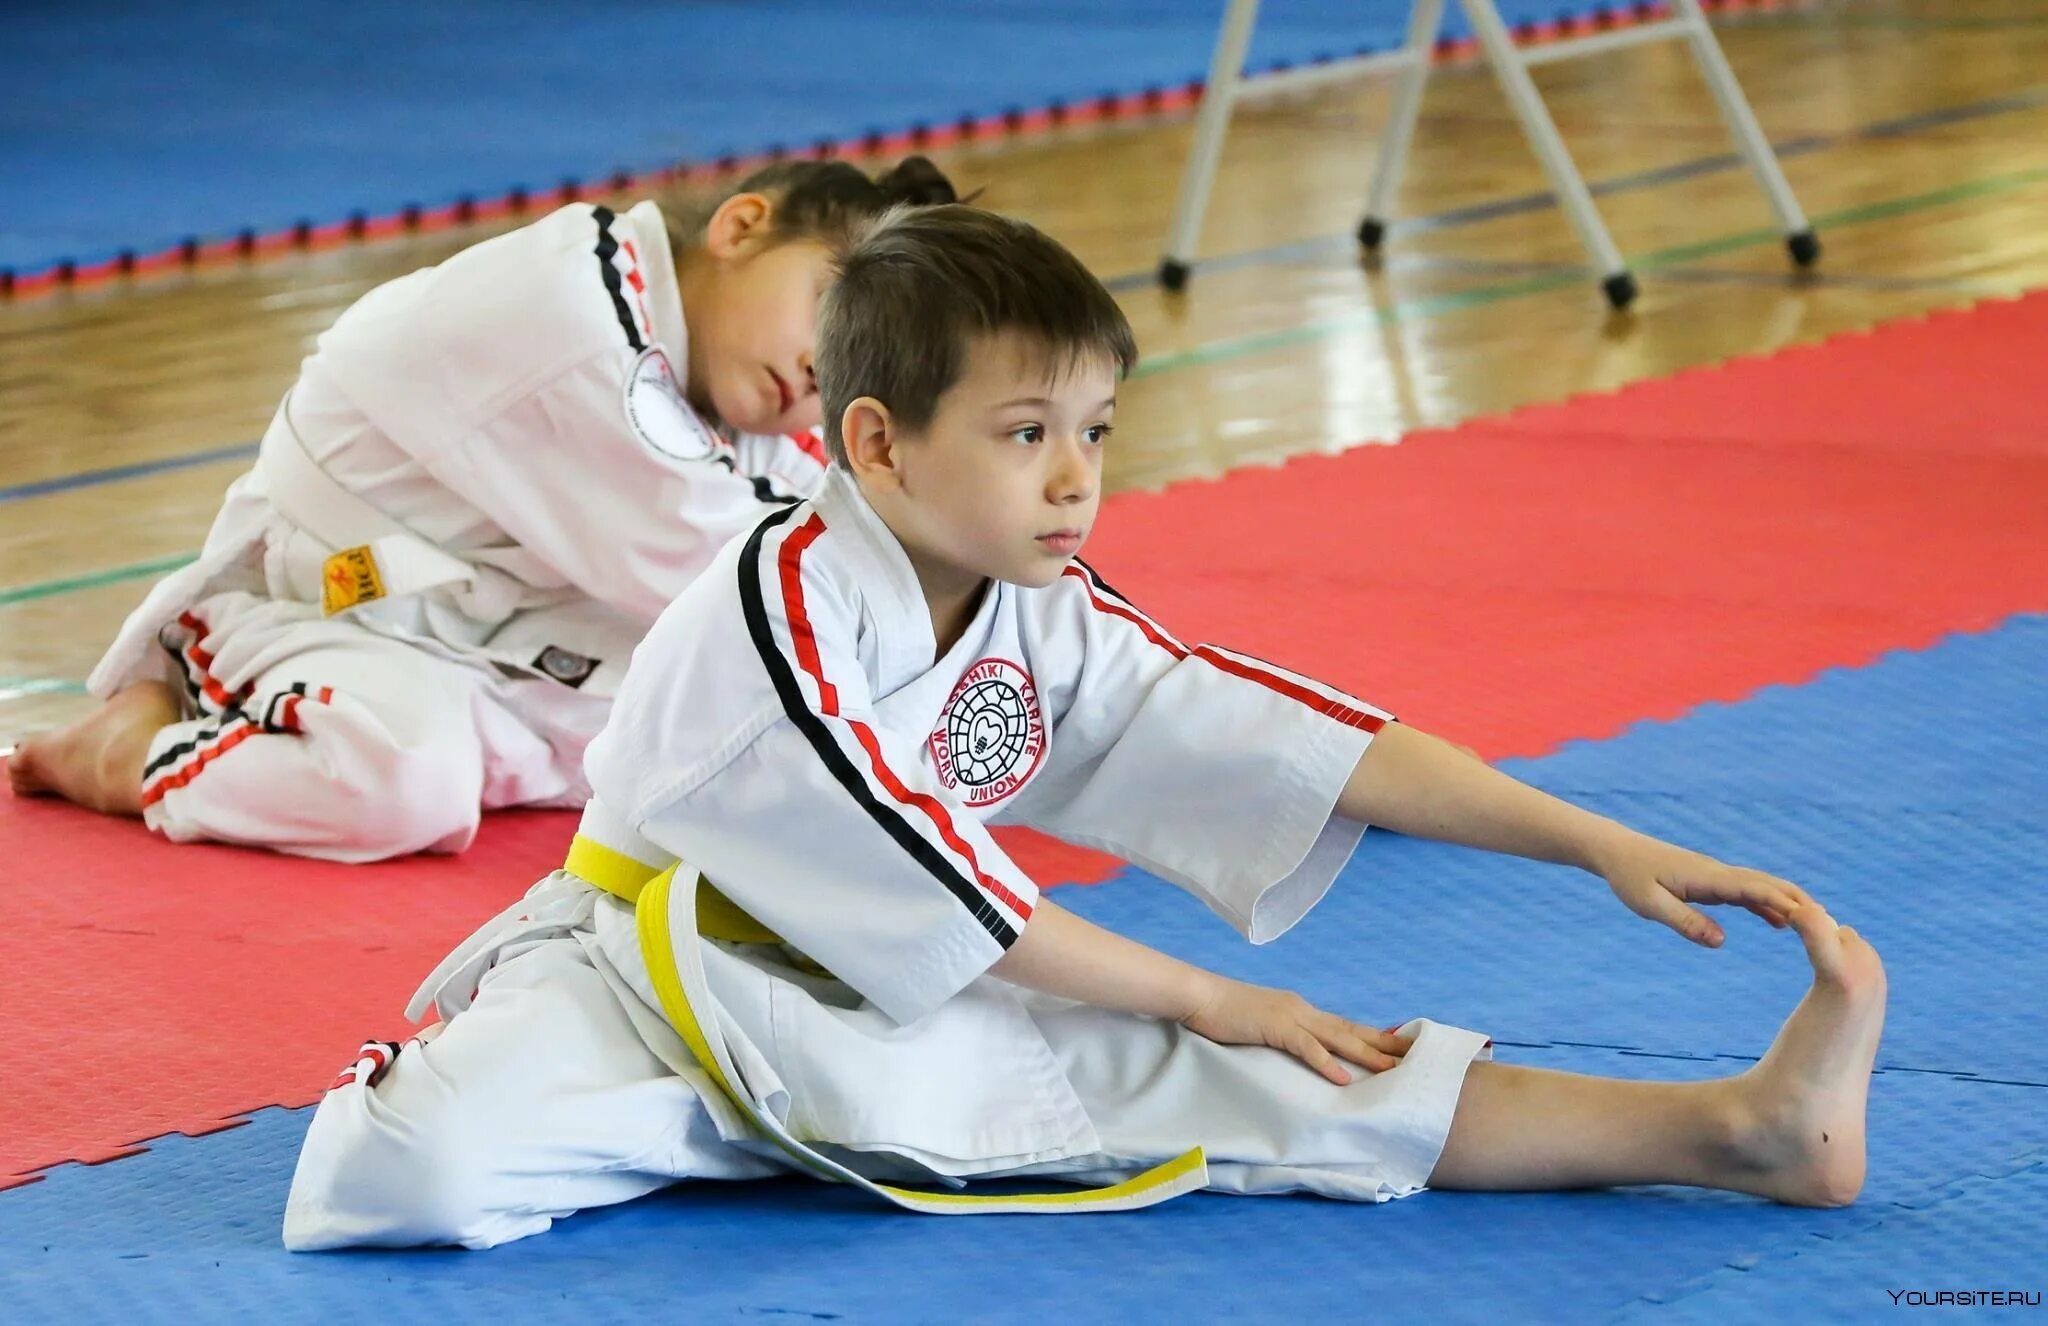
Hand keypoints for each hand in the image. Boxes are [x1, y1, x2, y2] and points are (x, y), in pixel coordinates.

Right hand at [1179, 977, 1407, 1084]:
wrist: (1200, 997)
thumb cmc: (1226, 1014)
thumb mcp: (1262, 1024)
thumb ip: (1283, 1036)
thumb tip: (1300, 1052)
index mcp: (1300, 1010)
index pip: (1344, 1026)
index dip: (1372, 1037)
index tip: (1398, 1048)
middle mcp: (1303, 1010)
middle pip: (1351, 1030)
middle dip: (1383, 1044)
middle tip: (1413, 1056)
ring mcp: (1290, 1016)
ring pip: (1337, 1037)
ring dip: (1366, 1053)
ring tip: (1392, 1068)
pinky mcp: (1275, 1026)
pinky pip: (1306, 1047)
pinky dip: (1326, 1062)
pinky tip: (1343, 1076)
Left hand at [1597, 832, 1816, 947]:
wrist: (1617, 852)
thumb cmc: (1630, 877)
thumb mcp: (1650, 905)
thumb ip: (1685, 922)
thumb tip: (1722, 942)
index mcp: (1707, 877)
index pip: (1754, 889)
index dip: (1784, 902)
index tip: (1812, 919)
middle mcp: (1718, 873)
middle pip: (1767, 884)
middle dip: (1798, 902)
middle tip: (1831, 925)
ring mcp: (1716, 876)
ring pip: (1760, 887)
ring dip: (1787, 902)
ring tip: (1818, 925)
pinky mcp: (1710, 881)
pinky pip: (1745, 893)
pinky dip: (1766, 904)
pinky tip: (1779, 922)